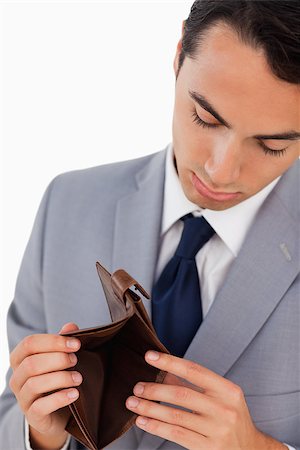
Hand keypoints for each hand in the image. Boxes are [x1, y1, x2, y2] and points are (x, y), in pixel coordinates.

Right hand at [9, 322, 81, 448]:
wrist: (57, 412)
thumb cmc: (57, 378)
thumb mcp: (60, 357)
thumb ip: (63, 341)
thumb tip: (71, 326)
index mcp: (20, 358)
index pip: (29, 343)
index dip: (53, 341)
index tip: (76, 344)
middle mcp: (17, 378)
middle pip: (31, 363)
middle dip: (57, 359)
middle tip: (76, 360)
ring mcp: (22, 398)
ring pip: (34, 384)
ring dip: (61, 378)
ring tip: (78, 378)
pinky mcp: (32, 415)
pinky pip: (41, 407)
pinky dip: (60, 398)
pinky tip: (75, 393)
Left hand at [126, 351, 285, 449]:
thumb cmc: (231, 417)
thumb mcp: (221, 397)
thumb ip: (194, 385)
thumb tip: (164, 372)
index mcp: (228, 390)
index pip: (194, 370)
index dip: (170, 362)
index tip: (150, 356)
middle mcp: (224, 408)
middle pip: (181, 395)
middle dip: (154, 390)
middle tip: (137, 387)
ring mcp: (217, 430)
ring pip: (175, 416)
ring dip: (149, 408)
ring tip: (133, 403)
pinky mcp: (208, 448)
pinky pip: (176, 434)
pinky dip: (156, 427)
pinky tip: (143, 420)